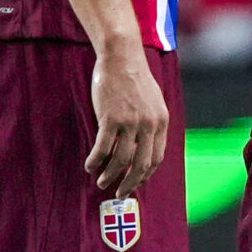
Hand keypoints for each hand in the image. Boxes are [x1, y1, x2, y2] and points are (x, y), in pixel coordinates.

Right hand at [86, 37, 168, 198]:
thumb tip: (143, 148)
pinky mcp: (111, 119)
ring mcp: (130, 122)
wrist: (121, 58)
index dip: (145, 175)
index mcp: (161, 122)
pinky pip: (103, 147)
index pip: (156, 158)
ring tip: (101, 181)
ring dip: (110, 175)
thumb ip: (151, 124)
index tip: (135, 184)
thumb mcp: (153, 102)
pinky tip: (90, 166)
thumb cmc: (135, 80)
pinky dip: (95, 160)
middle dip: (129, 183)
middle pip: (141, 164)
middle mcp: (149, 125)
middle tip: (119, 193)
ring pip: (121, 159)